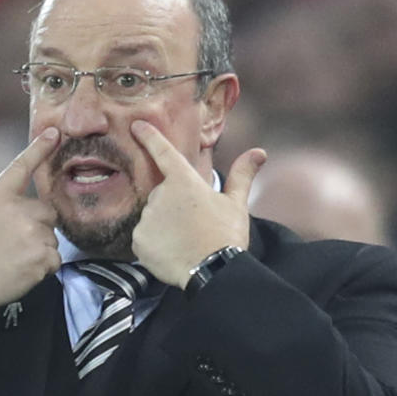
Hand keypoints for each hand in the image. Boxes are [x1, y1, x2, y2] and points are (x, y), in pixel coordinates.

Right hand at [0, 128, 61, 324]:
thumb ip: (8, 209)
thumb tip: (33, 213)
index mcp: (0, 197)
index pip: (22, 166)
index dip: (39, 148)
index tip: (54, 134)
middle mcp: (20, 210)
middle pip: (48, 214)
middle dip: (38, 228)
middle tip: (14, 246)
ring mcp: (34, 233)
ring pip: (52, 239)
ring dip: (39, 250)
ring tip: (14, 260)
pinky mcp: (44, 256)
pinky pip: (54, 260)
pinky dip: (43, 268)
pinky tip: (21, 271)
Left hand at [130, 121, 266, 288]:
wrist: (212, 270)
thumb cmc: (225, 235)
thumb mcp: (236, 204)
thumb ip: (242, 175)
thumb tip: (259, 152)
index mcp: (183, 180)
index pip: (162, 151)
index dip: (149, 136)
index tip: (137, 125)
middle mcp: (160, 195)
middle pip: (162, 195)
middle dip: (173, 207)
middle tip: (192, 225)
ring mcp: (147, 218)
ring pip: (152, 218)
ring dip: (164, 226)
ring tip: (183, 241)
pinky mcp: (139, 241)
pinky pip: (143, 239)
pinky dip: (154, 245)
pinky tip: (171, 252)